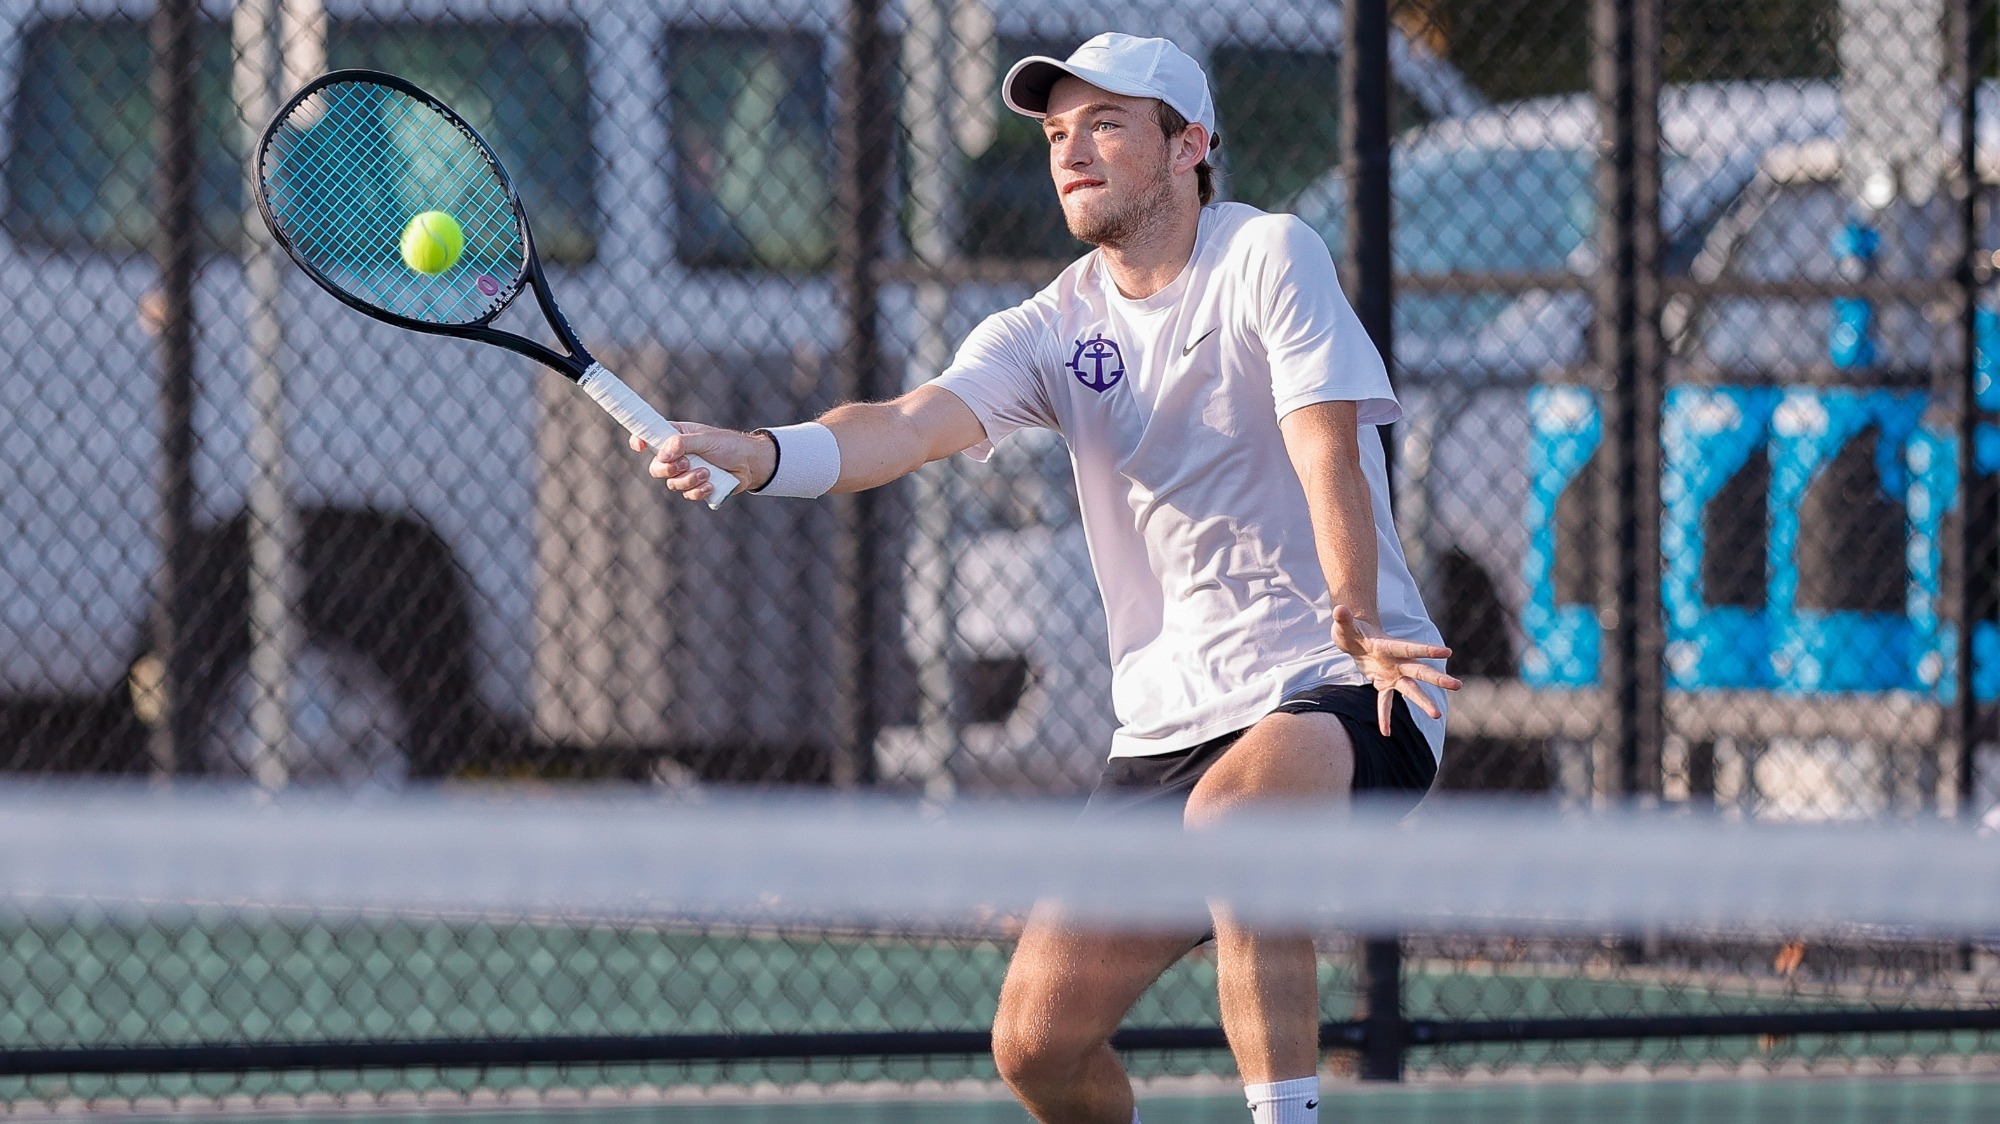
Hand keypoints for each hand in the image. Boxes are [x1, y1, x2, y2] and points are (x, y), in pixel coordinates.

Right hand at [629, 425, 776, 503]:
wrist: (751, 464)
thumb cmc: (729, 445)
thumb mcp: (706, 439)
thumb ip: (683, 443)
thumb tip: (664, 453)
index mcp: (676, 437)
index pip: (651, 438)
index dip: (640, 441)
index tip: (639, 446)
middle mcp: (677, 456)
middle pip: (656, 467)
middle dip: (667, 469)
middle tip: (685, 464)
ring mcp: (686, 473)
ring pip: (672, 484)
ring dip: (688, 480)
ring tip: (707, 472)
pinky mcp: (696, 488)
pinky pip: (687, 495)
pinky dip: (698, 491)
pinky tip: (711, 484)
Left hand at [1331, 605, 1460, 735]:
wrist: (1355, 638)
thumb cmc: (1350, 629)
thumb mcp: (1344, 624)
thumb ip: (1343, 618)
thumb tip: (1340, 608)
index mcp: (1388, 645)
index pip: (1409, 648)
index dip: (1426, 650)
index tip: (1447, 652)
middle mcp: (1395, 661)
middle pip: (1419, 670)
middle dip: (1437, 678)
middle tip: (1458, 685)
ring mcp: (1392, 673)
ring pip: (1410, 689)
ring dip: (1423, 701)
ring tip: (1437, 715)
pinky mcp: (1383, 683)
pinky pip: (1386, 702)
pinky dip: (1385, 717)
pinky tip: (1386, 732)